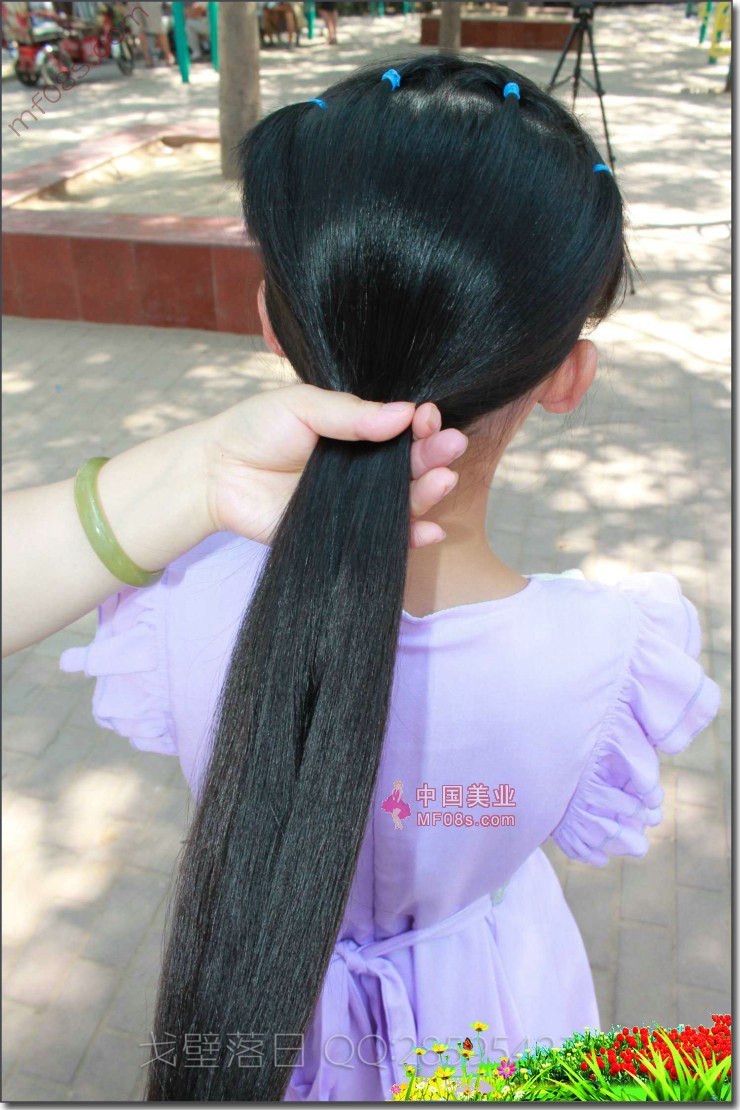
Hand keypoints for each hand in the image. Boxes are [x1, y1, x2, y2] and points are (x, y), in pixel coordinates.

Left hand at [201, 383, 467, 548]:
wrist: (215, 473)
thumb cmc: (255, 428)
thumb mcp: (303, 405)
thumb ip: (351, 413)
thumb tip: (405, 412)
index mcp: (358, 428)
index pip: (402, 425)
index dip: (420, 422)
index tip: (426, 415)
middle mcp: (364, 464)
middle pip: (411, 462)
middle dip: (435, 454)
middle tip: (451, 445)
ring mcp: (356, 500)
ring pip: (404, 499)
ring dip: (429, 492)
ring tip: (443, 480)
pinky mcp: (343, 533)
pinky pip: (382, 537)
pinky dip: (409, 537)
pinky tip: (429, 531)